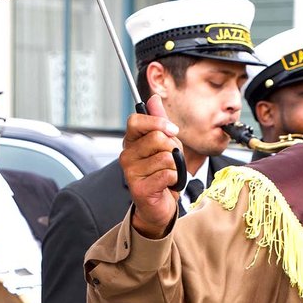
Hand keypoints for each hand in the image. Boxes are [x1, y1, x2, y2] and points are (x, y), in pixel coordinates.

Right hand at [120, 92, 180, 237]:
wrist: (159, 205)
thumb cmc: (161, 172)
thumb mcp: (163, 143)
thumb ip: (158, 120)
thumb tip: (153, 97)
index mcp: (131, 141)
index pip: (136, 121)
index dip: (157, 122)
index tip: (172, 130)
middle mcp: (127, 155)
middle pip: (157, 138)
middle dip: (173, 148)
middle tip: (170, 160)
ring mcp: (131, 172)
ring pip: (166, 157)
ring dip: (175, 166)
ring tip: (167, 174)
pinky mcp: (140, 188)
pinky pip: (168, 173)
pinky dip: (175, 179)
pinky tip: (167, 184)